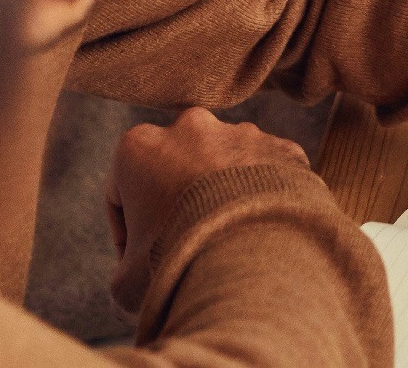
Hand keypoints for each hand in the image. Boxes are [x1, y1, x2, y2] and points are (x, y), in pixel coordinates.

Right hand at [105, 109, 312, 312]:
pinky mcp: (284, 148)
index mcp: (140, 146)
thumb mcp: (126, 281)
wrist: (249, 257)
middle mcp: (192, 127)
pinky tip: (259, 235)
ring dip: (223, 199)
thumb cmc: (176, 262)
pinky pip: (268, 176)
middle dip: (179, 207)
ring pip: (225, 170)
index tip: (140, 262)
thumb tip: (139, 278)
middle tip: (186, 250)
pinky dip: (261, 201)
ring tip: (227, 244)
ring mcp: (244, 133)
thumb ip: (126, 269)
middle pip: (177, 173)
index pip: (124, 193)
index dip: (127, 234)